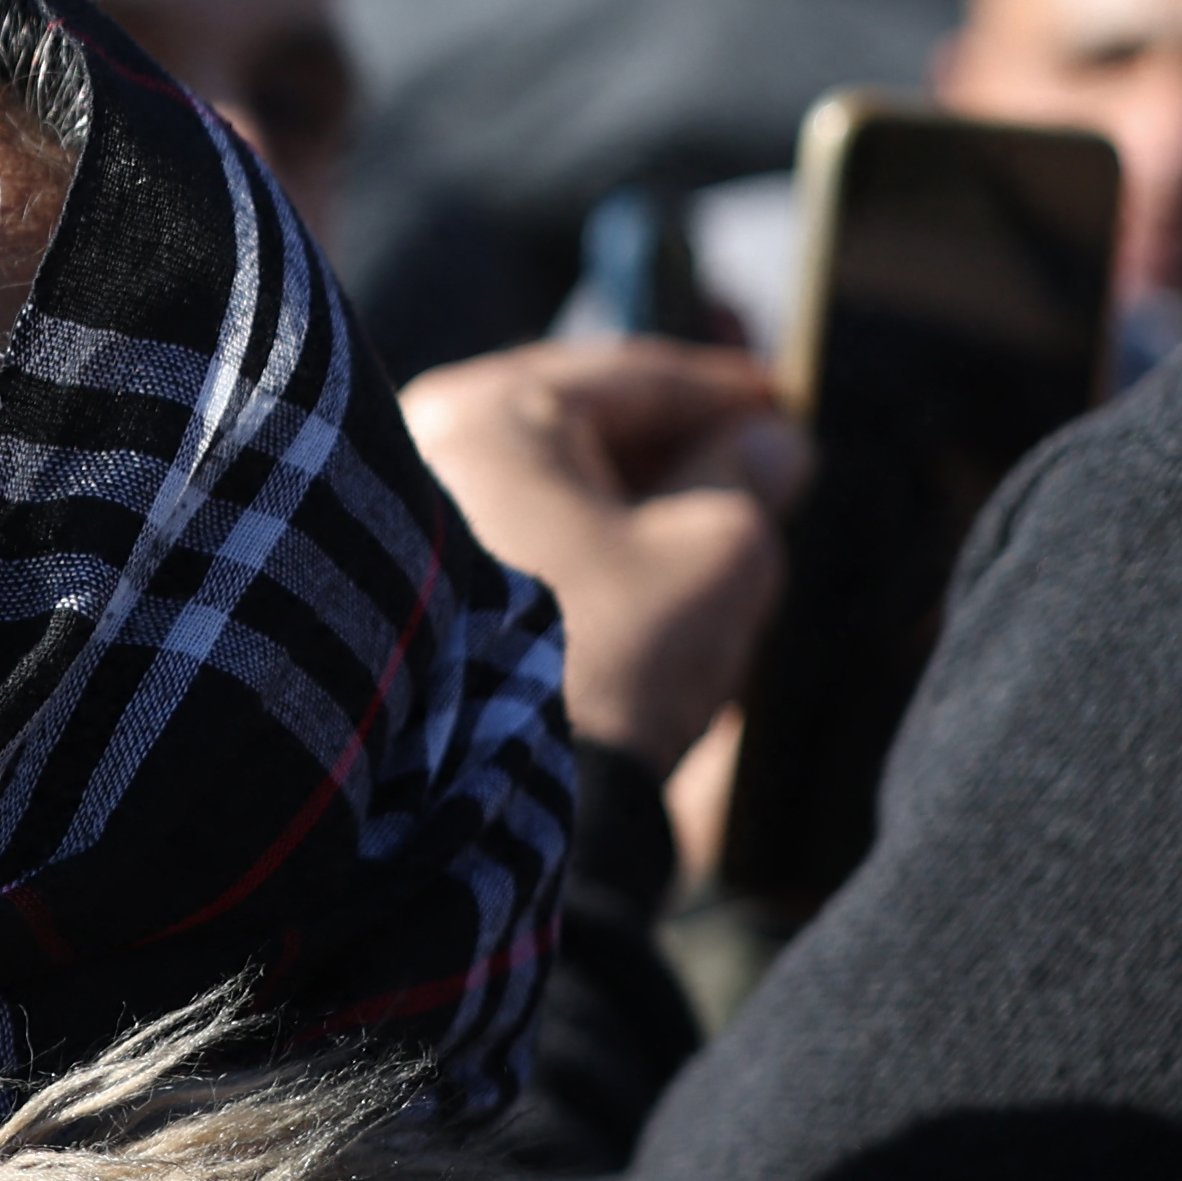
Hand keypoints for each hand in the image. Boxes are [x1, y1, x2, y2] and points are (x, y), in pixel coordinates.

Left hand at [400, 338, 804, 774]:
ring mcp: (398, 529)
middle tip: (757, 462)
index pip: (632, 376)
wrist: (494, 804)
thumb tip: (772, 440)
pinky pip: (510, 546)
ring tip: (711, 528)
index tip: (782, 402)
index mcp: (490, 411)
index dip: (722, 391)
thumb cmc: (610, 654)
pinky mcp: (404, 601)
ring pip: (545, 491)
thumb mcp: (716, 550)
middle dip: (671, 446)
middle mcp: (421, 448)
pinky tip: (639, 583)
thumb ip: (748, 474)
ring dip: (627, 503)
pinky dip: (579, 552)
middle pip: (578, 428)